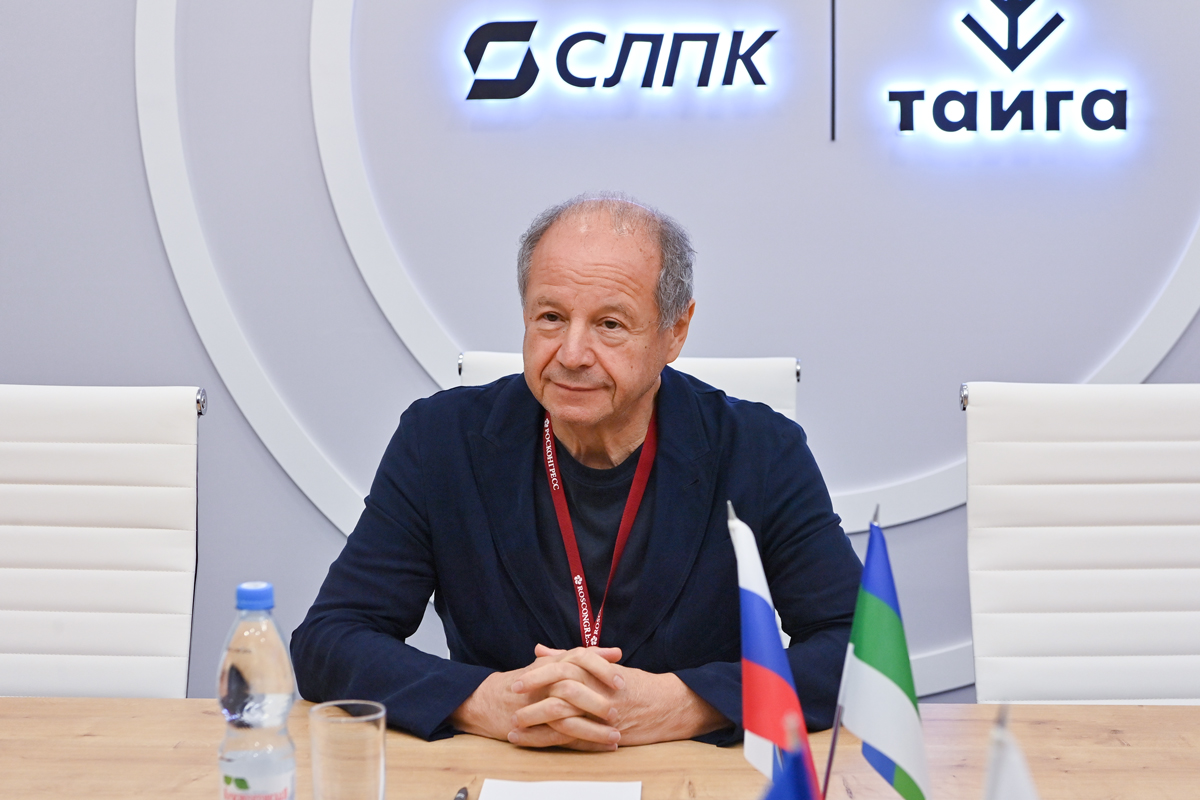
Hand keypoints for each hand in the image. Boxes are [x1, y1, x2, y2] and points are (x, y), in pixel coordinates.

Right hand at [448, 645, 622, 749]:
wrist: (488, 700)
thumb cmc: (527, 681)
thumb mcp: (553, 664)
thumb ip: (586, 659)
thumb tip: (615, 652)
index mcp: (552, 664)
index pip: (580, 659)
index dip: (602, 669)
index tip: (621, 681)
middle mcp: (545, 682)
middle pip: (574, 688)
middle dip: (599, 701)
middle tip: (620, 709)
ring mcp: (538, 705)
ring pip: (569, 716)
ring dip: (595, 728)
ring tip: (616, 735)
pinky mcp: (535, 727)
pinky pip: (561, 737)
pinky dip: (584, 743)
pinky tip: (602, 747)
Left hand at [511, 645, 728, 747]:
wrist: (667, 705)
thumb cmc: (634, 684)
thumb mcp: (603, 665)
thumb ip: (569, 657)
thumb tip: (539, 650)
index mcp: (596, 671)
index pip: (562, 669)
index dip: (538, 676)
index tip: (518, 681)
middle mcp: (598, 691)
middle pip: (559, 693)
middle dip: (533, 699)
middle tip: (512, 702)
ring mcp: (602, 715)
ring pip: (563, 717)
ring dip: (536, 724)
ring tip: (514, 728)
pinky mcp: (603, 735)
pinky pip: (572, 740)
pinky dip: (549, 741)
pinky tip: (531, 743)